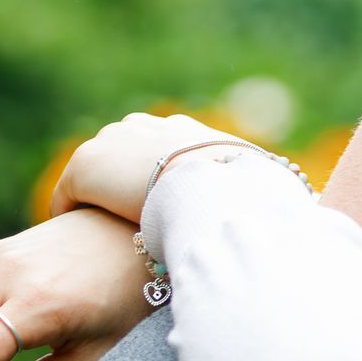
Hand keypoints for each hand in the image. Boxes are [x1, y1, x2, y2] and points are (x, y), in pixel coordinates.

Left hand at [53, 111, 244, 223]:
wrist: (213, 192)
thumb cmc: (246, 199)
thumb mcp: (261, 191)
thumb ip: (262, 193)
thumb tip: (294, 205)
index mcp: (187, 132)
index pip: (165, 148)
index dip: (158, 176)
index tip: (155, 201)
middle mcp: (147, 127)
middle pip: (123, 153)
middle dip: (121, 180)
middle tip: (120, 213)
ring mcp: (115, 145)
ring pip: (95, 173)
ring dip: (94, 197)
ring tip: (91, 227)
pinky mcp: (87, 168)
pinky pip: (68, 193)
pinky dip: (67, 210)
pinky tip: (68, 232)